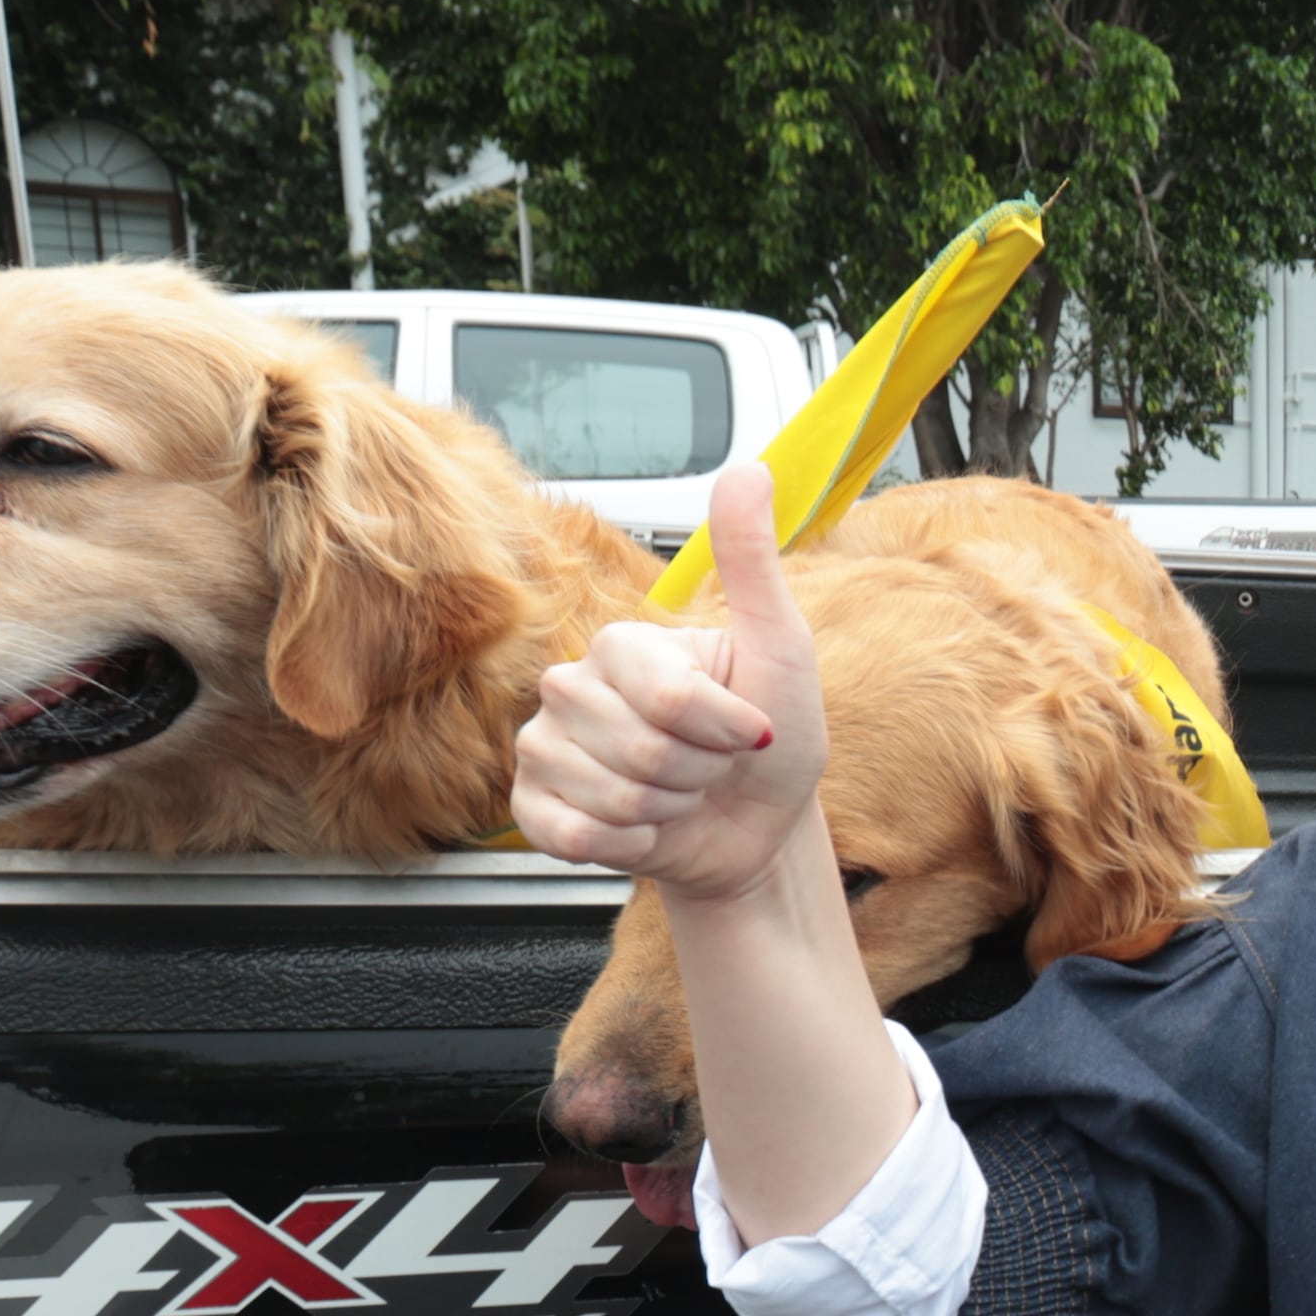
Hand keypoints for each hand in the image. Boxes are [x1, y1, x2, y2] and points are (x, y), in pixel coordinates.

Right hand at [512, 459, 825, 897]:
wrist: (759, 828)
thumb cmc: (773, 738)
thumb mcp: (779, 646)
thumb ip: (752, 561)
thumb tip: (750, 469)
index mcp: (622, 646)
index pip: (668, 698)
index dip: (724, 730)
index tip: (747, 729)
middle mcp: (572, 688)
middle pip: (640, 750)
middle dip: (699, 774)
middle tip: (710, 767)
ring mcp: (545, 749)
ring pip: (610, 797)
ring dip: (668, 812)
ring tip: (681, 795)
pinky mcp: (535, 811)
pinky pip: (570, 836)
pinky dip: (626, 845)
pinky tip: (644, 831)